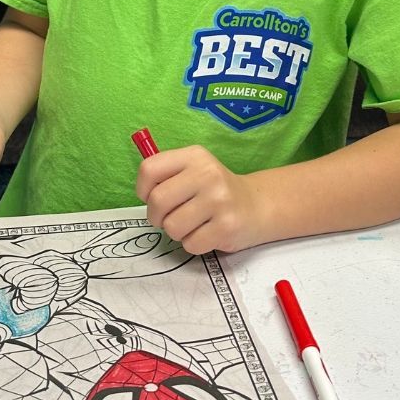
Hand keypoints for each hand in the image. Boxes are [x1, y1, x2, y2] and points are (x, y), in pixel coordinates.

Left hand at [135, 145, 263, 254]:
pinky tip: (206, 233)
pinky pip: (191, 244)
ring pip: (172, 226)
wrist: (256, 205)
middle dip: (157, 217)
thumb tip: (144, 194)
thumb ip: (167, 175)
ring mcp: (219, 200)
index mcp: (194, 155)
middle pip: (158, 201)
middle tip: (169, 218)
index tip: (153, 197)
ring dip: (177, 232)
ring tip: (192, 224)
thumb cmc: (214, 190)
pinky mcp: (227, 226)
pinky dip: (193, 244)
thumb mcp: (193, 170)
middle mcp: (207, 173)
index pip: (149, 169)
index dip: (143, 189)